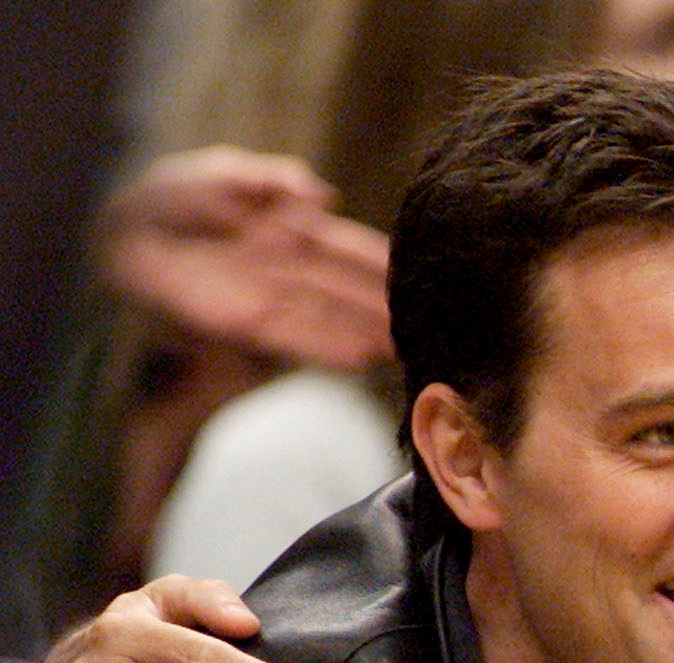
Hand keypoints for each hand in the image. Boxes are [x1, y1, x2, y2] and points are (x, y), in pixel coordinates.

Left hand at [99, 145, 391, 370]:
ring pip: (330, 319)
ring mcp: (271, 299)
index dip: (381, 262)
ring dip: (368, 335)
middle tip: (433, 322)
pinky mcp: (246, 324)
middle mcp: (290, 269)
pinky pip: (297, 337)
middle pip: (347, 290)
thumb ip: (269, 180)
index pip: (346, 248)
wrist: (120, 236)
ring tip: (406, 346)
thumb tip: (323, 196)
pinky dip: (330, 348)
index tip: (418, 274)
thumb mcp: (219, 173)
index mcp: (290, 230)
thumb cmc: (169, 199)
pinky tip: (363, 358)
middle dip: (385, 307)